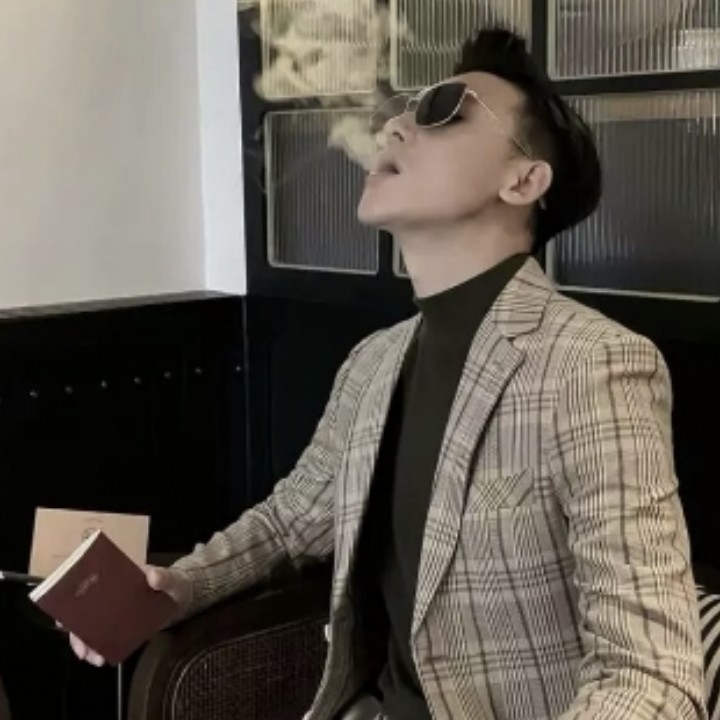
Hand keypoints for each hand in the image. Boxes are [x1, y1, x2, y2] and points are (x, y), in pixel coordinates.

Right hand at [67, 565, 192, 666]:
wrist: (184, 597)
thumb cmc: (175, 582)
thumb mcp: (172, 579)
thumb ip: (165, 577)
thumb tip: (152, 576)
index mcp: (117, 577)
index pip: (87, 586)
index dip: (72, 602)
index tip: (65, 620)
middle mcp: (110, 593)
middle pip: (84, 611)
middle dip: (78, 632)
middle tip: (83, 650)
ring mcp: (115, 610)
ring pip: (92, 627)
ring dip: (88, 643)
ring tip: (94, 658)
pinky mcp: (122, 624)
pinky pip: (106, 636)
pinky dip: (101, 647)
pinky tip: (103, 657)